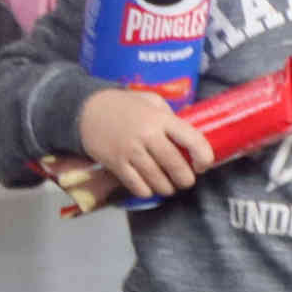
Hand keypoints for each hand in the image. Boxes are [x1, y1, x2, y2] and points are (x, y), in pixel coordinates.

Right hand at [75, 87, 216, 204]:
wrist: (87, 110)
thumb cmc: (124, 105)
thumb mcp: (151, 101)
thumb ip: (171, 117)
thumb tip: (190, 136)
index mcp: (161, 119)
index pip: (192, 140)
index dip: (204, 156)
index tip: (204, 165)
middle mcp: (147, 135)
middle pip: (175, 165)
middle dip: (185, 179)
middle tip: (186, 181)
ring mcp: (130, 151)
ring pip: (157, 179)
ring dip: (167, 188)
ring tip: (170, 187)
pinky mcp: (116, 163)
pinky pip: (136, 185)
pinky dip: (146, 191)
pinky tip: (150, 188)